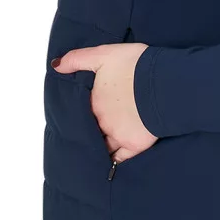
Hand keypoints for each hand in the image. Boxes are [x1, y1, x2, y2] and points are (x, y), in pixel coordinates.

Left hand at [51, 42, 157, 162]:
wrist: (163, 81)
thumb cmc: (136, 64)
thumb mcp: (104, 53)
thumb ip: (77, 59)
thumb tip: (56, 66)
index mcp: (93, 100)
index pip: (81, 109)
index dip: (83, 109)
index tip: (84, 109)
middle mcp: (101, 121)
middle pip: (92, 126)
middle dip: (92, 126)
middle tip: (95, 125)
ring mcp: (117, 134)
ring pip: (102, 144)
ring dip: (100, 145)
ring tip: (98, 147)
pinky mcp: (134, 144)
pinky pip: (119, 158)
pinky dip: (114, 161)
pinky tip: (110, 166)